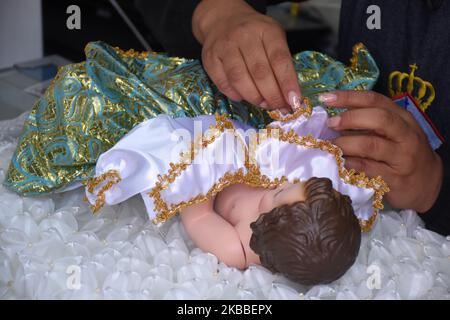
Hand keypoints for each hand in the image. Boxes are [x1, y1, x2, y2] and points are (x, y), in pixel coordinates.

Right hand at [192, 0, 300, 110]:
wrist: (224, 20)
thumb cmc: (255, 35)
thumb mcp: (274, 40)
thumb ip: (282, 66)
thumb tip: (289, 98)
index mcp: (266, 30)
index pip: (279, 59)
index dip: (288, 83)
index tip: (294, 101)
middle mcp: (244, 36)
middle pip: (260, 72)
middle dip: (272, 95)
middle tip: (278, 106)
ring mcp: (224, 47)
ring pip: (240, 79)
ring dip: (254, 97)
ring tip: (263, 103)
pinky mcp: (210, 59)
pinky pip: (223, 84)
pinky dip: (236, 95)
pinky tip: (244, 97)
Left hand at [319, 90, 442, 212]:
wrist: (428, 184)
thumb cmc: (402, 153)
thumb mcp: (393, 133)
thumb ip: (368, 123)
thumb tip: (333, 117)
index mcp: (402, 118)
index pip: (375, 100)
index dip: (349, 97)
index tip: (326, 98)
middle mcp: (406, 135)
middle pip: (379, 119)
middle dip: (350, 118)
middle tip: (331, 123)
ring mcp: (402, 158)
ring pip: (371, 145)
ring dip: (345, 144)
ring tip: (330, 146)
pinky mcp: (395, 179)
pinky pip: (367, 169)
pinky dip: (349, 164)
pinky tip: (339, 162)